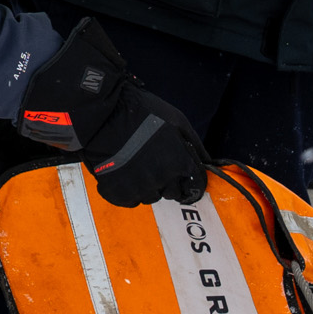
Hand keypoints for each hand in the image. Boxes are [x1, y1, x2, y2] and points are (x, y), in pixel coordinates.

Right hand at [18, 18, 208, 205]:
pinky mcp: (117, 194)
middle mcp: (161, 182)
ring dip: (148, 184)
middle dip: (169, 181)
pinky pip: (130, 200)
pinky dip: (128, 189)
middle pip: (172, 193)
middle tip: (156, 162)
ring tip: (137, 162)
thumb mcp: (177, 121)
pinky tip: (124, 170)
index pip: (195, 186)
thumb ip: (194, 146)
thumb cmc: (142, 113)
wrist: (102, 115)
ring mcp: (138, 189)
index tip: (185, 176)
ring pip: (151, 197)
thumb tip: (209, 163)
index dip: (191, 180)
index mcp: (179, 164)